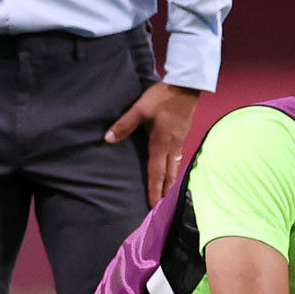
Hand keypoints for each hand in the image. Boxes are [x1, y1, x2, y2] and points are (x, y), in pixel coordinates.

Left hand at [104, 82, 200, 206]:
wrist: (187, 86)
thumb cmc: (163, 97)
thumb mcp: (140, 109)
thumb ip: (124, 125)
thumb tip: (107, 139)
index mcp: (160, 144)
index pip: (156, 173)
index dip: (154, 191)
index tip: (153, 207)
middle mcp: (171, 147)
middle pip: (168, 175)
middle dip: (164, 192)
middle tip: (160, 207)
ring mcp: (179, 142)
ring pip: (174, 167)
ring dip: (171, 182)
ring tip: (167, 193)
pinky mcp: (182, 135)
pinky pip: (177, 158)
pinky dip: (174, 169)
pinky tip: (171, 169)